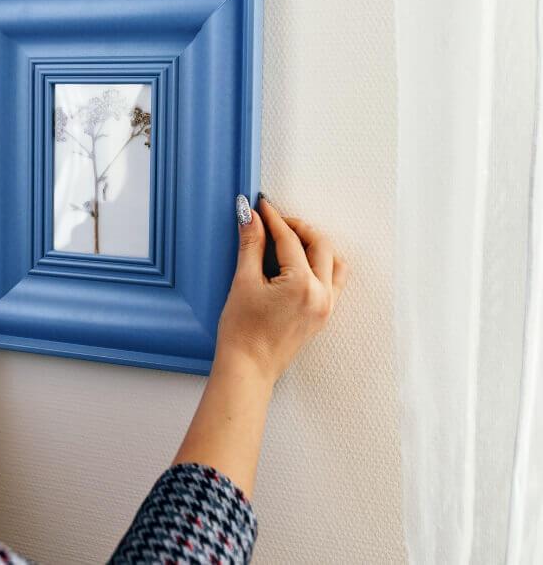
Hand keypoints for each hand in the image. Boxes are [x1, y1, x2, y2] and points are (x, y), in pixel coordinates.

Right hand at [215, 195, 348, 383]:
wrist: (248, 368)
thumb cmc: (242, 333)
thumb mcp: (243, 283)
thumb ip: (251, 245)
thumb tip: (251, 217)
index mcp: (302, 284)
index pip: (289, 239)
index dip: (273, 219)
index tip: (261, 206)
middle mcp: (321, 294)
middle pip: (319, 244)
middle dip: (297, 227)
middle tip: (274, 221)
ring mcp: (326, 306)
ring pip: (333, 261)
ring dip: (315, 245)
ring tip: (290, 241)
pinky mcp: (323, 315)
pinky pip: (333, 280)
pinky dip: (321, 265)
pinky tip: (301, 263)